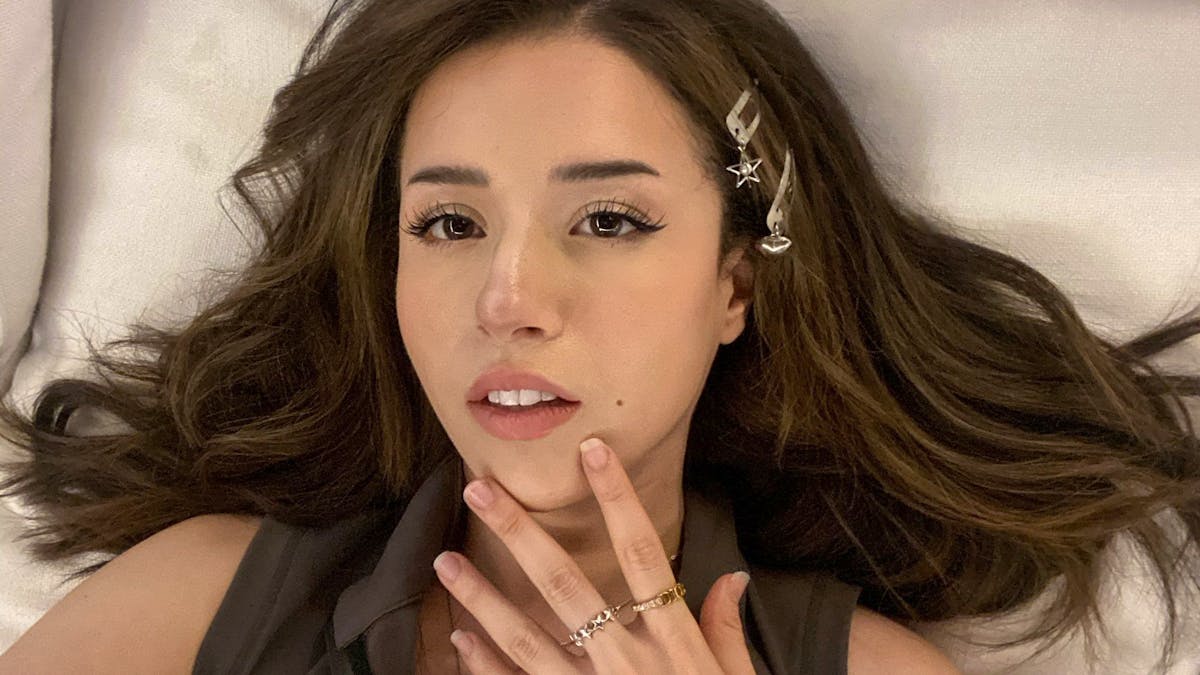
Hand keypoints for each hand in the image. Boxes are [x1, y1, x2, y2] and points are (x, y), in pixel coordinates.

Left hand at [432, 438, 754, 673]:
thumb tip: (731, 577)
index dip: (618, 500)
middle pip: (568, 587)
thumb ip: (726, 633)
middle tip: (480, 488)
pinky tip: (461, 641)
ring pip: (528, 640)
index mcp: (674, 645)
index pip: (644, 555)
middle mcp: (628, 666)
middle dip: (521, 534)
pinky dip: (489, 669)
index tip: (592, 451)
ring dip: (483, 599)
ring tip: (443, 562)